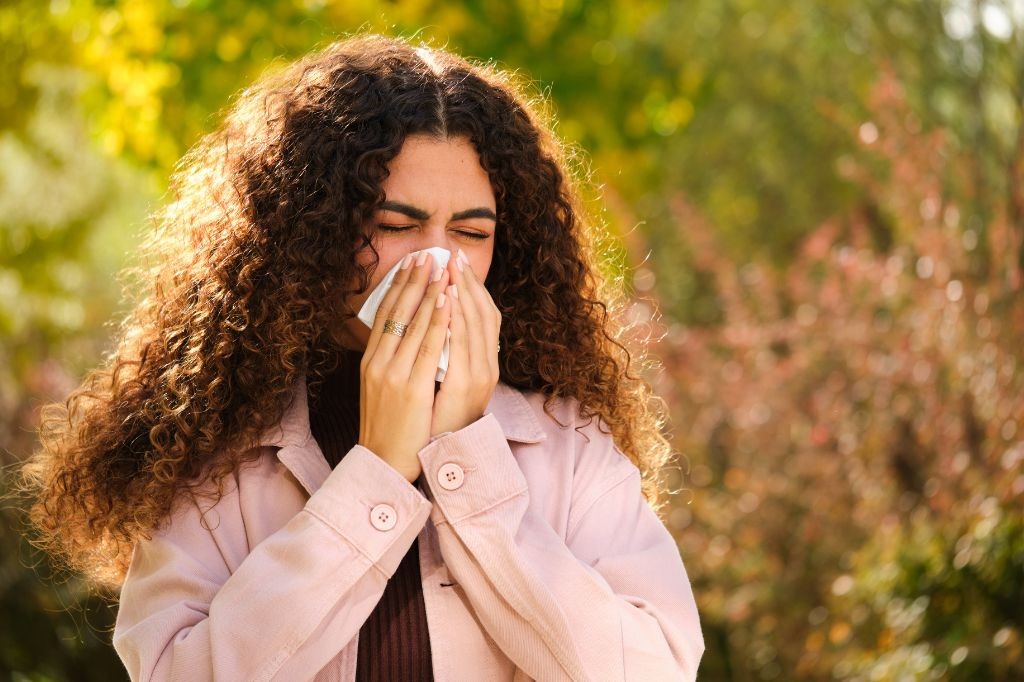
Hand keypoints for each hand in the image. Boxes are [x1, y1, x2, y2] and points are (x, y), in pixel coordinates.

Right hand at [359, 250, 450, 481]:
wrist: (383, 463)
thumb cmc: (388, 427)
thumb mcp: (382, 389)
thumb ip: (391, 363)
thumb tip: (405, 338)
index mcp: (371, 361)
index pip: (385, 314)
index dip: (398, 286)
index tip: (412, 263)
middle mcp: (378, 363)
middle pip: (397, 311)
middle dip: (415, 280)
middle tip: (429, 253)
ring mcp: (393, 374)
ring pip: (413, 322)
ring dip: (430, 291)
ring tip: (442, 266)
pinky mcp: (410, 388)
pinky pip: (427, 345)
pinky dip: (438, 319)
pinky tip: (447, 300)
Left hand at [431, 248, 500, 437]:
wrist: (431, 459)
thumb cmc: (433, 424)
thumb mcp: (444, 386)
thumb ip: (446, 357)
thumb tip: (437, 326)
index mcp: (483, 366)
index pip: (484, 316)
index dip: (473, 288)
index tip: (458, 263)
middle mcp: (486, 369)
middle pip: (482, 315)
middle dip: (467, 283)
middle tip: (454, 254)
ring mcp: (478, 377)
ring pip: (474, 325)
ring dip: (462, 294)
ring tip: (450, 268)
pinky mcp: (464, 386)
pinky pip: (460, 344)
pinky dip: (454, 319)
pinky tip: (446, 300)